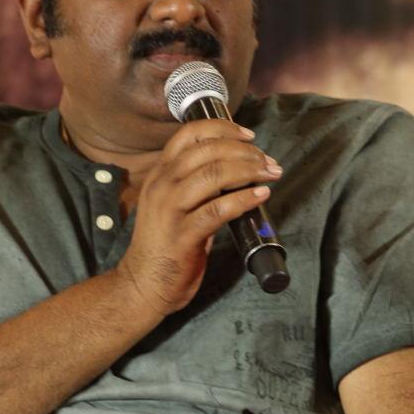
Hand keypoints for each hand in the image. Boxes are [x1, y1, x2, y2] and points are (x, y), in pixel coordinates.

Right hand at [116, 119, 281, 314]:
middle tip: (267, 160)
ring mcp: (170, 210)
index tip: (248, 136)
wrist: (143, 285)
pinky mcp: (182, 235)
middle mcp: (162, 186)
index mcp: (160, 175)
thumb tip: (236, 170)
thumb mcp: (173, 205)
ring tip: (270, 173)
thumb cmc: (164, 245)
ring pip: (213, 174)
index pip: (188, 135)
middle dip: (244, 150)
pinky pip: (218, 209)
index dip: (222, 128)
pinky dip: (244, 199)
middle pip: (207, 150)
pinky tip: (261, 195)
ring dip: (249, 170)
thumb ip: (196, 185)